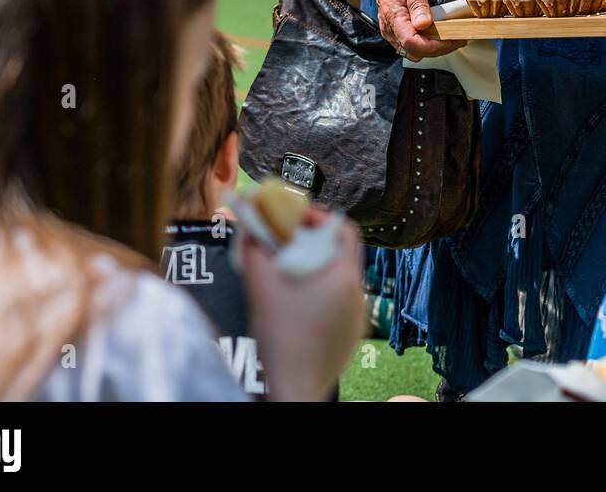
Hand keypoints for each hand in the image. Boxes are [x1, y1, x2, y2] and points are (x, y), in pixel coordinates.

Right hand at [238, 206, 367, 401]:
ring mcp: (357, 316)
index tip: (293, 218)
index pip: (343, 228)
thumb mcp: (261, 287)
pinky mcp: (350, 334)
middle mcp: (358, 293)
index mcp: (345, 277)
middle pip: (340, 252)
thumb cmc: (282, 341)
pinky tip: (295, 302)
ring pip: (338, 277)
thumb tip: (247, 223)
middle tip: (285, 242)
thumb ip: (253, 248)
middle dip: (311, 242)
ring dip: (314, 267)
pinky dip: (319, 293)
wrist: (295, 389)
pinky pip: (338, 302)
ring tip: (286, 271)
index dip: (317, 217)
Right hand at [350, 0, 464, 60]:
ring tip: (450, 36)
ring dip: (433, 48)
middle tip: (457, 38)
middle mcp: (391, 29)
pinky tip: (438, 34)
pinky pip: (412, 45)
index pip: (412, 43)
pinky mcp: (396, 31)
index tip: (451, 39)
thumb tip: (425, 24)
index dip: (434, 46)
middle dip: (438, 49)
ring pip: (414, 52)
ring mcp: (392, 32)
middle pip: (415, 52)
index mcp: (394, 17)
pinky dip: (427, 43)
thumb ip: (418, 4)